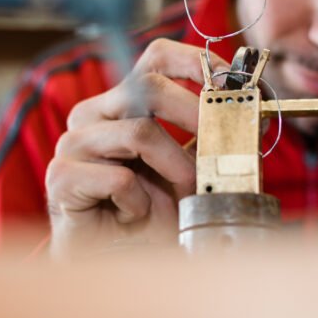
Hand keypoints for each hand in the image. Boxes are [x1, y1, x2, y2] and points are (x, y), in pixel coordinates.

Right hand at [45, 39, 229, 258]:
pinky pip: (118, 178)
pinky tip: (135, 216)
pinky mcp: (61, 177)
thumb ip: (211, 138)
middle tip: (223, 141)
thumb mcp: (189, 168)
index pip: (156, 57)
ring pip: (140, 133)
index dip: (196, 62)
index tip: (231, 84)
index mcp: (122, 103)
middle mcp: (93, 114)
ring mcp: (74, 143)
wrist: (111, 261)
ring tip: (186, 193)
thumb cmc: (151, 212)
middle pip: (149, 87)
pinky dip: (140, 202)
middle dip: (197, 113)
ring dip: (176, 168)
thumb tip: (255, 112)